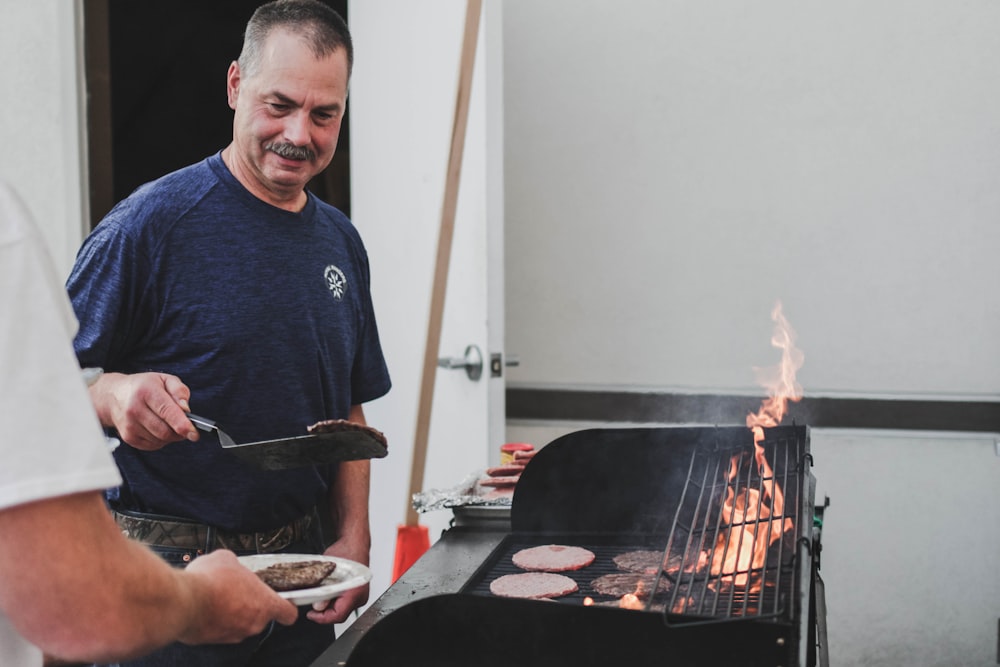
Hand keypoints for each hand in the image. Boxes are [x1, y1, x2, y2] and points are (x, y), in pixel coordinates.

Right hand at [89, 371, 198, 449]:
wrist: (114, 395)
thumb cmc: (144, 387)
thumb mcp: (164, 379)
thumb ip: (179, 391)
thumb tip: (186, 409)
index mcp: (146, 391)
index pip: (167, 411)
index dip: (183, 424)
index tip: (194, 433)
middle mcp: (134, 409)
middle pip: (165, 431)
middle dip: (180, 432)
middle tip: (186, 426)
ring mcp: (129, 425)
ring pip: (160, 440)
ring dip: (171, 435)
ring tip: (168, 422)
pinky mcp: (128, 437)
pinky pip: (153, 445)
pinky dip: (161, 440)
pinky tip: (158, 427)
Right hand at [178, 550, 298, 644]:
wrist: (182, 603)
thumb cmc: (209, 582)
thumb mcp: (228, 558)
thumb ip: (238, 565)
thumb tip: (231, 565)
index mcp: (264, 604)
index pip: (288, 613)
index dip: (287, 607)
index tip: (285, 601)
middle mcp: (252, 624)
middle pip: (261, 615)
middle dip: (250, 603)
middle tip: (238, 589)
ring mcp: (233, 635)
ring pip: (239, 622)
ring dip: (232, 611)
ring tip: (217, 595)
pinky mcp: (213, 641)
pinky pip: (219, 628)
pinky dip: (214, 619)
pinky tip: (205, 605)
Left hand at [306, 537, 369, 623]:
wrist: (355, 543)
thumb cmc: (346, 552)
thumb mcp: (329, 571)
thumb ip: (324, 591)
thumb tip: (318, 606)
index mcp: (355, 592)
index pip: (338, 615)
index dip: (322, 618)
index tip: (311, 614)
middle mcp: (361, 596)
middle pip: (340, 614)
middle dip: (324, 612)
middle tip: (312, 605)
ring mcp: (361, 595)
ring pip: (342, 609)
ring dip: (329, 606)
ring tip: (319, 597)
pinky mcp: (358, 593)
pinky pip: (345, 603)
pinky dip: (335, 600)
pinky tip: (328, 592)